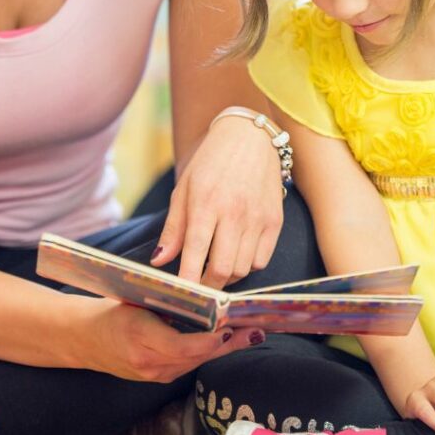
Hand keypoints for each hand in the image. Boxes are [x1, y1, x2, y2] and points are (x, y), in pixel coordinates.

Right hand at [71, 295, 263, 381]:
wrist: (83, 339)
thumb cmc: (112, 311)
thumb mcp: (136, 300)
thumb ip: (167, 301)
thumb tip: (204, 295)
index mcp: (140, 338)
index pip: (182, 346)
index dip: (209, 341)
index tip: (230, 330)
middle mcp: (148, 363)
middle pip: (196, 356)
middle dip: (229, 344)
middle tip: (256, 330)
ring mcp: (153, 374)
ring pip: (196, 362)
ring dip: (224, 349)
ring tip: (252, 333)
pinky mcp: (157, 377)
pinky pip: (189, 365)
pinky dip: (209, 352)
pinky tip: (229, 341)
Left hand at [151, 116, 283, 286]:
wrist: (250, 137)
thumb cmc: (211, 162)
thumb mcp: (184, 189)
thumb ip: (173, 228)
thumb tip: (159, 261)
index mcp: (207, 204)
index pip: (195, 255)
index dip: (187, 283)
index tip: (180, 297)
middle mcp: (235, 213)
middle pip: (222, 271)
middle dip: (207, 288)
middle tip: (197, 287)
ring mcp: (258, 217)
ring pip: (243, 269)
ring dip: (226, 277)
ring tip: (215, 267)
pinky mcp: (275, 220)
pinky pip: (262, 260)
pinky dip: (247, 265)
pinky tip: (237, 254)